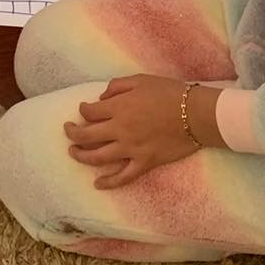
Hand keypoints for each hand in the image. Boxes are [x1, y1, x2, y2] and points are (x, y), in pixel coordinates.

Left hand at [64, 75, 201, 189]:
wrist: (196, 114)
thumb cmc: (170, 93)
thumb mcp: (141, 80)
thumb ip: (117, 87)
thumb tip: (101, 98)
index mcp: (119, 107)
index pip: (89, 112)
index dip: (82, 111)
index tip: (82, 110)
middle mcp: (120, 129)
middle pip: (86, 135)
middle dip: (72, 134)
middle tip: (68, 131)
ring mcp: (131, 148)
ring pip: (97, 157)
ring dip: (81, 156)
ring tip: (73, 153)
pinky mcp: (144, 162)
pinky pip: (123, 176)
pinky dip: (109, 182)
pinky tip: (97, 184)